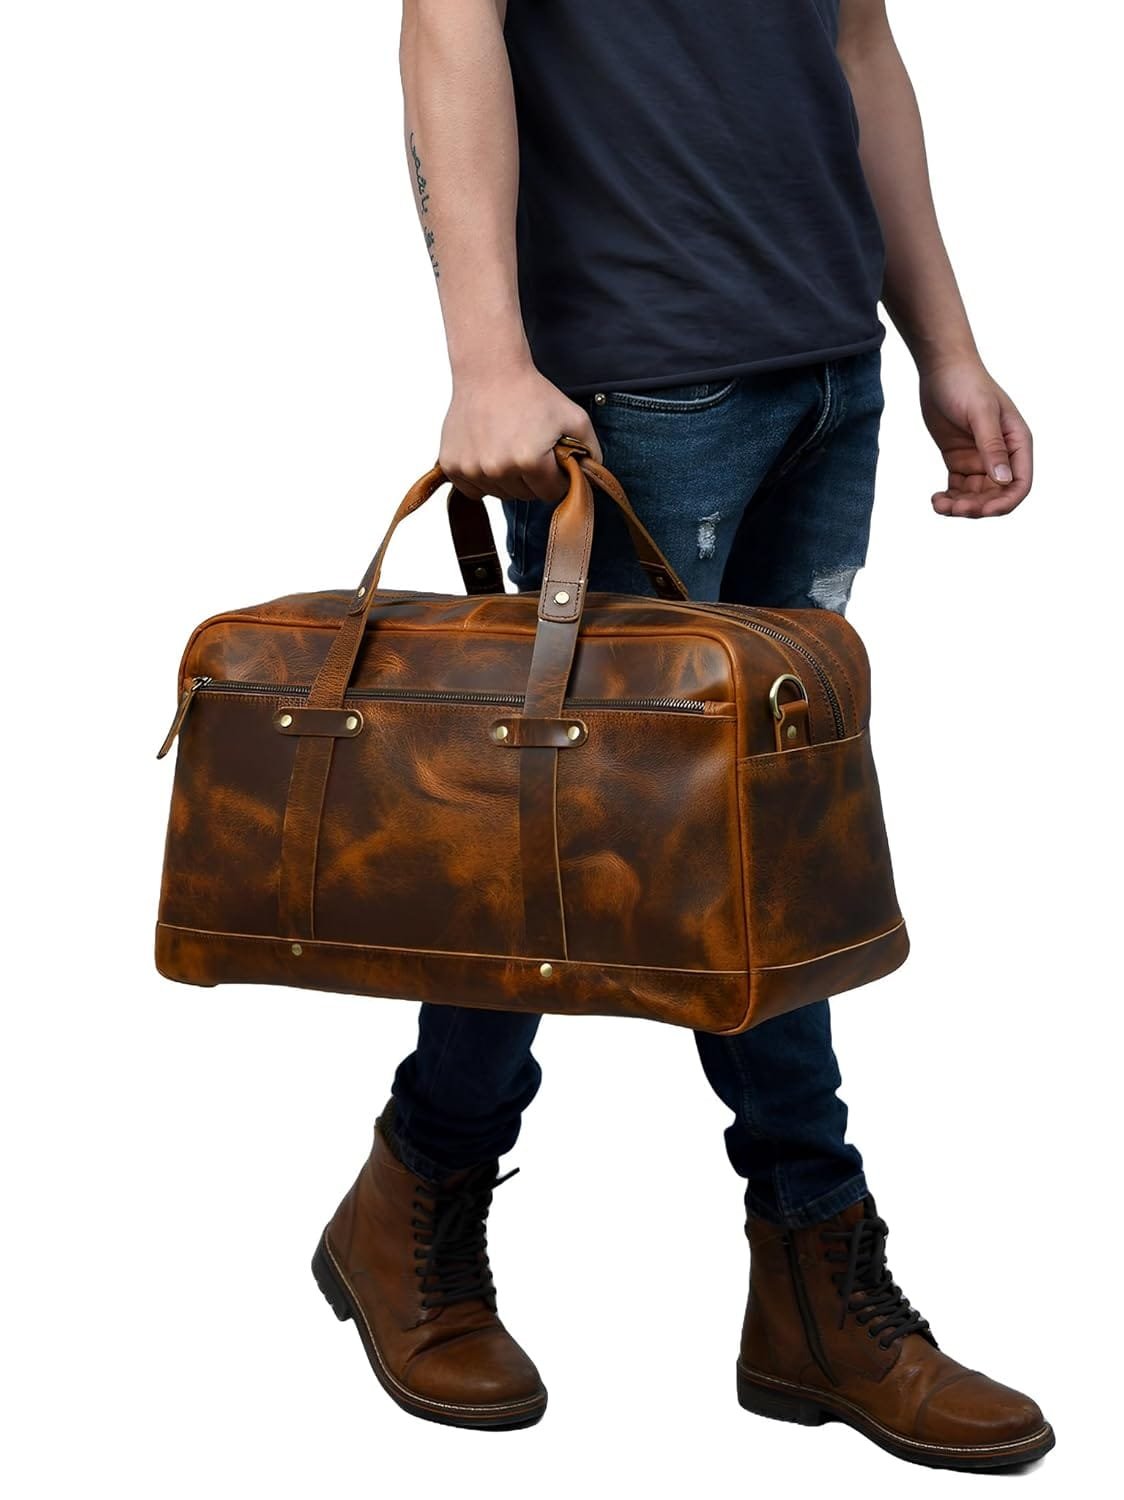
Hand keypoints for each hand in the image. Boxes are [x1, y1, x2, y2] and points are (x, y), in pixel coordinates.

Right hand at [439, 359, 602, 501]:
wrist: (489, 371)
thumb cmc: (534, 393)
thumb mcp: (574, 418)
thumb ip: (591, 452)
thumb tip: (594, 479)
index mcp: (531, 461)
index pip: (551, 494)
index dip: (556, 479)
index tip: (552, 462)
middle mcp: (499, 468)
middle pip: (524, 496)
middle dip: (532, 480)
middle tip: (530, 451)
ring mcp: (473, 468)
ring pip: (499, 495)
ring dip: (507, 480)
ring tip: (508, 449)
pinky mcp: (452, 465)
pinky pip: (472, 490)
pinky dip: (481, 479)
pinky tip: (488, 454)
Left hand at [920, 360, 1032, 516]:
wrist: (941, 368)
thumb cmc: (966, 384)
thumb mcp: (980, 414)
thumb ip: (992, 447)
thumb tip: (1004, 480)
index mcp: (1017, 443)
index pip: (1020, 484)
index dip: (1004, 503)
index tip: (982, 511)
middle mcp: (1002, 455)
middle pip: (996, 496)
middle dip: (977, 507)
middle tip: (952, 508)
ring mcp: (980, 459)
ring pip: (976, 496)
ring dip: (960, 506)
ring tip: (938, 504)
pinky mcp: (959, 460)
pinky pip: (958, 488)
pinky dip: (949, 498)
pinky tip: (936, 499)